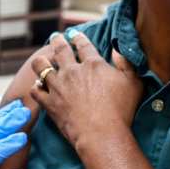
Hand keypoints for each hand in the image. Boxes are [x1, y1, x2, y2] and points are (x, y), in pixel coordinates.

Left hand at [31, 31, 142, 150]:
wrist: (101, 134)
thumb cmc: (121, 110)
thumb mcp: (133, 83)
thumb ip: (127, 64)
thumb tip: (117, 49)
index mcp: (93, 64)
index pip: (83, 45)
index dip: (78, 38)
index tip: (74, 34)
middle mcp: (72, 71)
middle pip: (60, 50)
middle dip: (57, 41)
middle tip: (55, 37)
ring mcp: (58, 86)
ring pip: (41, 66)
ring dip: (41, 61)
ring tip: (41, 59)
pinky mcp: (49, 103)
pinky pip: (36, 90)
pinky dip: (36, 87)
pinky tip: (38, 86)